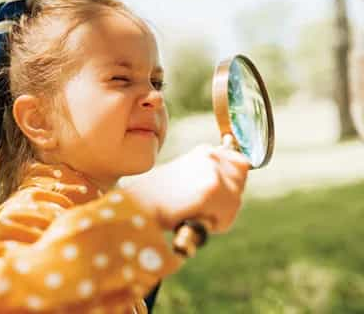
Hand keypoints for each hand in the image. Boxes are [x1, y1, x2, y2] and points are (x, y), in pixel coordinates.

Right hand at [123, 143, 249, 232]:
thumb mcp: (183, 180)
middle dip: (229, 196)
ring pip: (235, 200)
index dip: (234, 179)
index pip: (238, 162)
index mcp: (203, 152)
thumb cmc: (152, 198)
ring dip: (219, 215)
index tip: (224, 193)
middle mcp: (210, 156)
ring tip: (192, 215)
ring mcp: (213, 171)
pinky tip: (191, 219)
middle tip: (205, 210)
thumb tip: (228, 192)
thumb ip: (205, 179)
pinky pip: (225, 217)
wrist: (136, 206)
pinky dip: (212, 225)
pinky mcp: (212, 189)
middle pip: (241, 178)